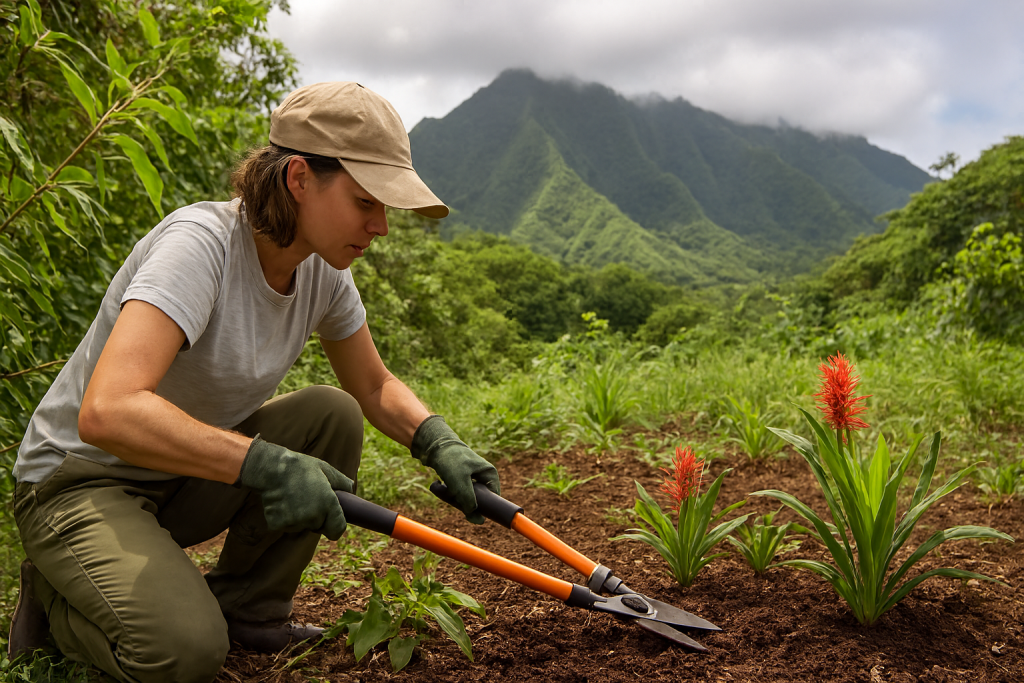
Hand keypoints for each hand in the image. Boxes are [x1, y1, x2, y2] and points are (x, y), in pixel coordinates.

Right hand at [238, 435, 353, 539]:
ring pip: (301, 527)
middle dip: (316, 519)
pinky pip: (285, 526)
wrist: (272, 468)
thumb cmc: (301, 467)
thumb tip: (351, 490)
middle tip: (308, 500)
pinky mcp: (278, 525)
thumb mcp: (326, 469)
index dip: (335, 528)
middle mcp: (313, 517)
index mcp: (328, 504)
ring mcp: (294, 522)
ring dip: (299, 518)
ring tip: (293, 497)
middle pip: (318, 528)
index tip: (331, 523)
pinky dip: (284, 518)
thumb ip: (342, 483)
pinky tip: (282, 502)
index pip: (337, 530)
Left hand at [411, 415, 499, 523]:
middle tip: (450, 496)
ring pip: (464, 498)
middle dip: (461, 501)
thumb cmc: (450, 460)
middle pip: (477, 500)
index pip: (493, 499)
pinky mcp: (459, 478)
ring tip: (440, 488)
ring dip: (451, 497)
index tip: (469, 511)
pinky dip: (446, 492)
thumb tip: (479, 521)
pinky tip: (438, 485)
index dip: (482, 508)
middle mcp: (482, 475)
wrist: (433, 445)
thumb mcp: (460, 483)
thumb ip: (469, 502)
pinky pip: (455, 493)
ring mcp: (471, 477)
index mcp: (489, 474)